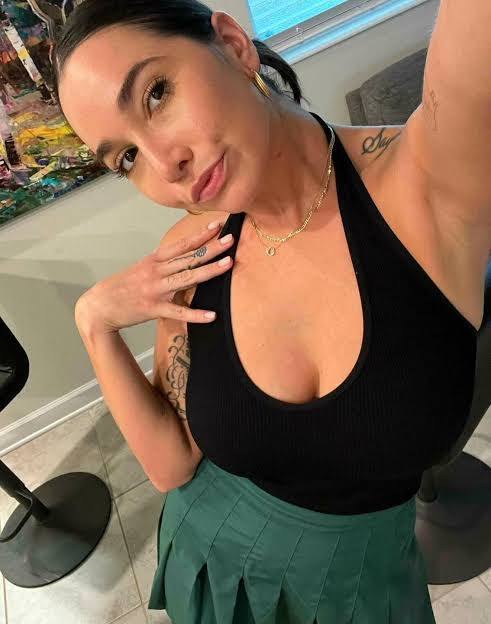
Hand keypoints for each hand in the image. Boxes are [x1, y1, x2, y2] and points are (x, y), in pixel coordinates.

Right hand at [75, 221, 233, 334]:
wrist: (99, 306)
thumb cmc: (122, 287)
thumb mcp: (141, 269)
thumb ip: (163, 264)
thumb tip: (184, 259)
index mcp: (154, 261)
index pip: (181, 245)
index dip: (200, 235)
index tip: (217, 225)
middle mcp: (156, 272)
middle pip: (188, 258)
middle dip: (211, 248)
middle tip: (231, 240)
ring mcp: (156, 290)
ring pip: (187, 278)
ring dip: (209, 271)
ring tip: (228, 264)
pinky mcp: (154, 309)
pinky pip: (178, 312)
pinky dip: (196, 315)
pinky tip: (211, 315)